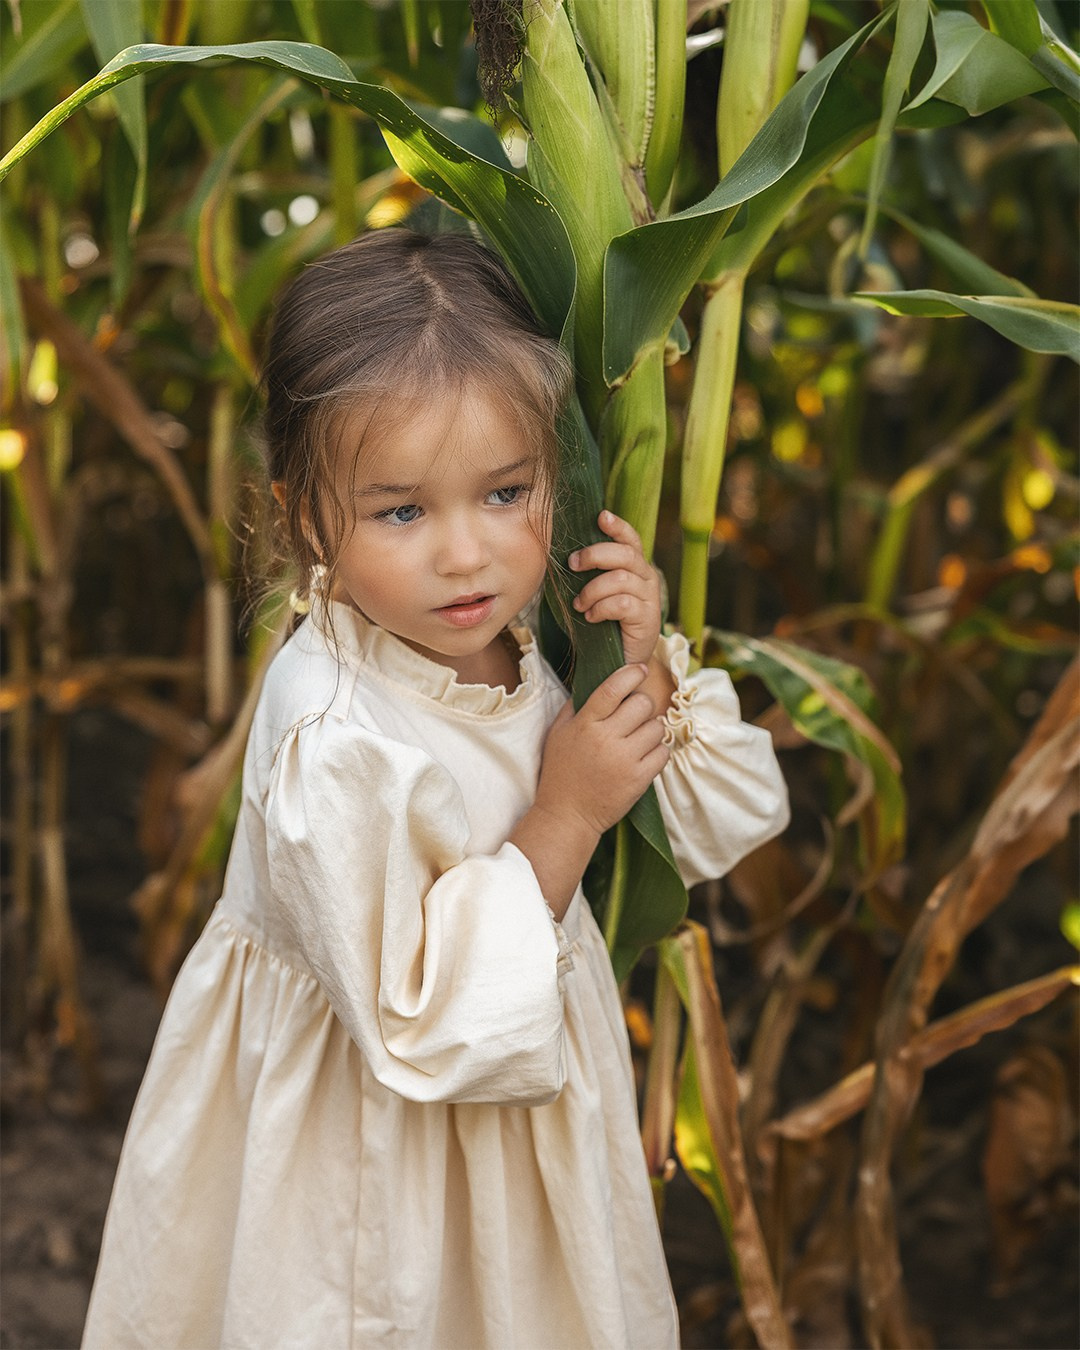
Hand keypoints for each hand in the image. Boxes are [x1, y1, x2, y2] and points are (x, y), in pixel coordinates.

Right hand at [534, 663, 670, 837]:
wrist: (567, 815)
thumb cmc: (561, 772)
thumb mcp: (557, 734)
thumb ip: (574, 708)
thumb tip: (595, 682)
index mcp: (585, 724)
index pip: (613, 689)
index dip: (631, 674)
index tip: (640, 669)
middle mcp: (606, 739)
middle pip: (642, 704)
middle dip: (642, 706)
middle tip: (635, 716)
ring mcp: (625, 760)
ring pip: (657, 727)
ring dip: (651, 729)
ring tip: (638, 739)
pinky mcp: (639, 779)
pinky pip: (663, 753)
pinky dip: (658, 752)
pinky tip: (644, 755)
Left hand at [569, 510, 662, 665]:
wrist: (622, 662)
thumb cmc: (605, 624)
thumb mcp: (597, 593)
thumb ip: (590, 573)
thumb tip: (566, 555)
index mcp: (635, 567)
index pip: (631, 539)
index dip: (617, 526)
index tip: (600, 516)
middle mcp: (646, 578)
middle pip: (625, 554)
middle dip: (594, 555)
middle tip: (573, 565)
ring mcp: (649, 598)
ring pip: (620, 579)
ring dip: (592, 590)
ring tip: (579, 605)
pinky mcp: (647, 619)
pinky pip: (622, 604)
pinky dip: (601, 609)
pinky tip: (591, 617)